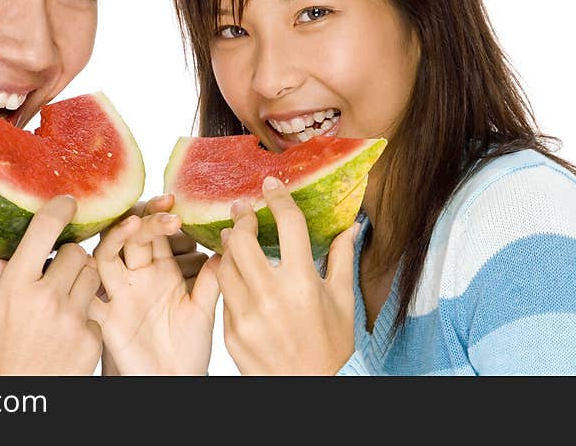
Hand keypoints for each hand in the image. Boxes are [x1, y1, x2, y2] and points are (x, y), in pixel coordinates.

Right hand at [0, 195, 102, 375]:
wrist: (12, 400)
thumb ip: (2, 272)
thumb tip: (10, 242)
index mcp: (16, 284)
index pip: (45, 228)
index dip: (60, 208)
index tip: (68, 202)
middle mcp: (46, 297)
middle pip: (78, 252)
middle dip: (71, 257)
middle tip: (60, 270)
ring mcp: (72, 318)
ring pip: (93, 276)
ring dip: (82, 282)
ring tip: (64, 300)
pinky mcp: (91, 339)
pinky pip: (96, 311)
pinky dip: (84, 317)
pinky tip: (67, 332)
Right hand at [89, 211, 220, 374]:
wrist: (174, 382)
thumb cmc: (189, 347)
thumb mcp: (203, 309)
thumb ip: (211, 279)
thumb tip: (226, 245)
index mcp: (162, 270)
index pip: (156, 233)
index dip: (160, 214)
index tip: (174, 201)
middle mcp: (138, 277)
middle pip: (131, 237)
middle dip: (145, 220)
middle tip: (165, 210)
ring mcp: (120, 295)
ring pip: (106, 256)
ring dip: (116, 238)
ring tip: (135, 225)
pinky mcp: (106, 318)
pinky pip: (88, 296)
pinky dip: (85, 279)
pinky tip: (91, 263)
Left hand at [218, 177, 358, 374]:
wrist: (308, 391)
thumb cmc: (330, 347)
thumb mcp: (342, 302)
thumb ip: (341, 260)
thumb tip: (351, 227)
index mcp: (303, 283)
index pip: (288, 225)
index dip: (277, 198)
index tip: (270, 185)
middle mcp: (271, 296)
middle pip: (242, 240)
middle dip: (242, 219)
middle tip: (244, 211)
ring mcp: (247, 315)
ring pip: (224, 264)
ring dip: (228, 247)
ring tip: (235, 238)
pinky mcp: (230, 331)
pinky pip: (223, 294)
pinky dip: (228, 278)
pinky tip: (235, 272)